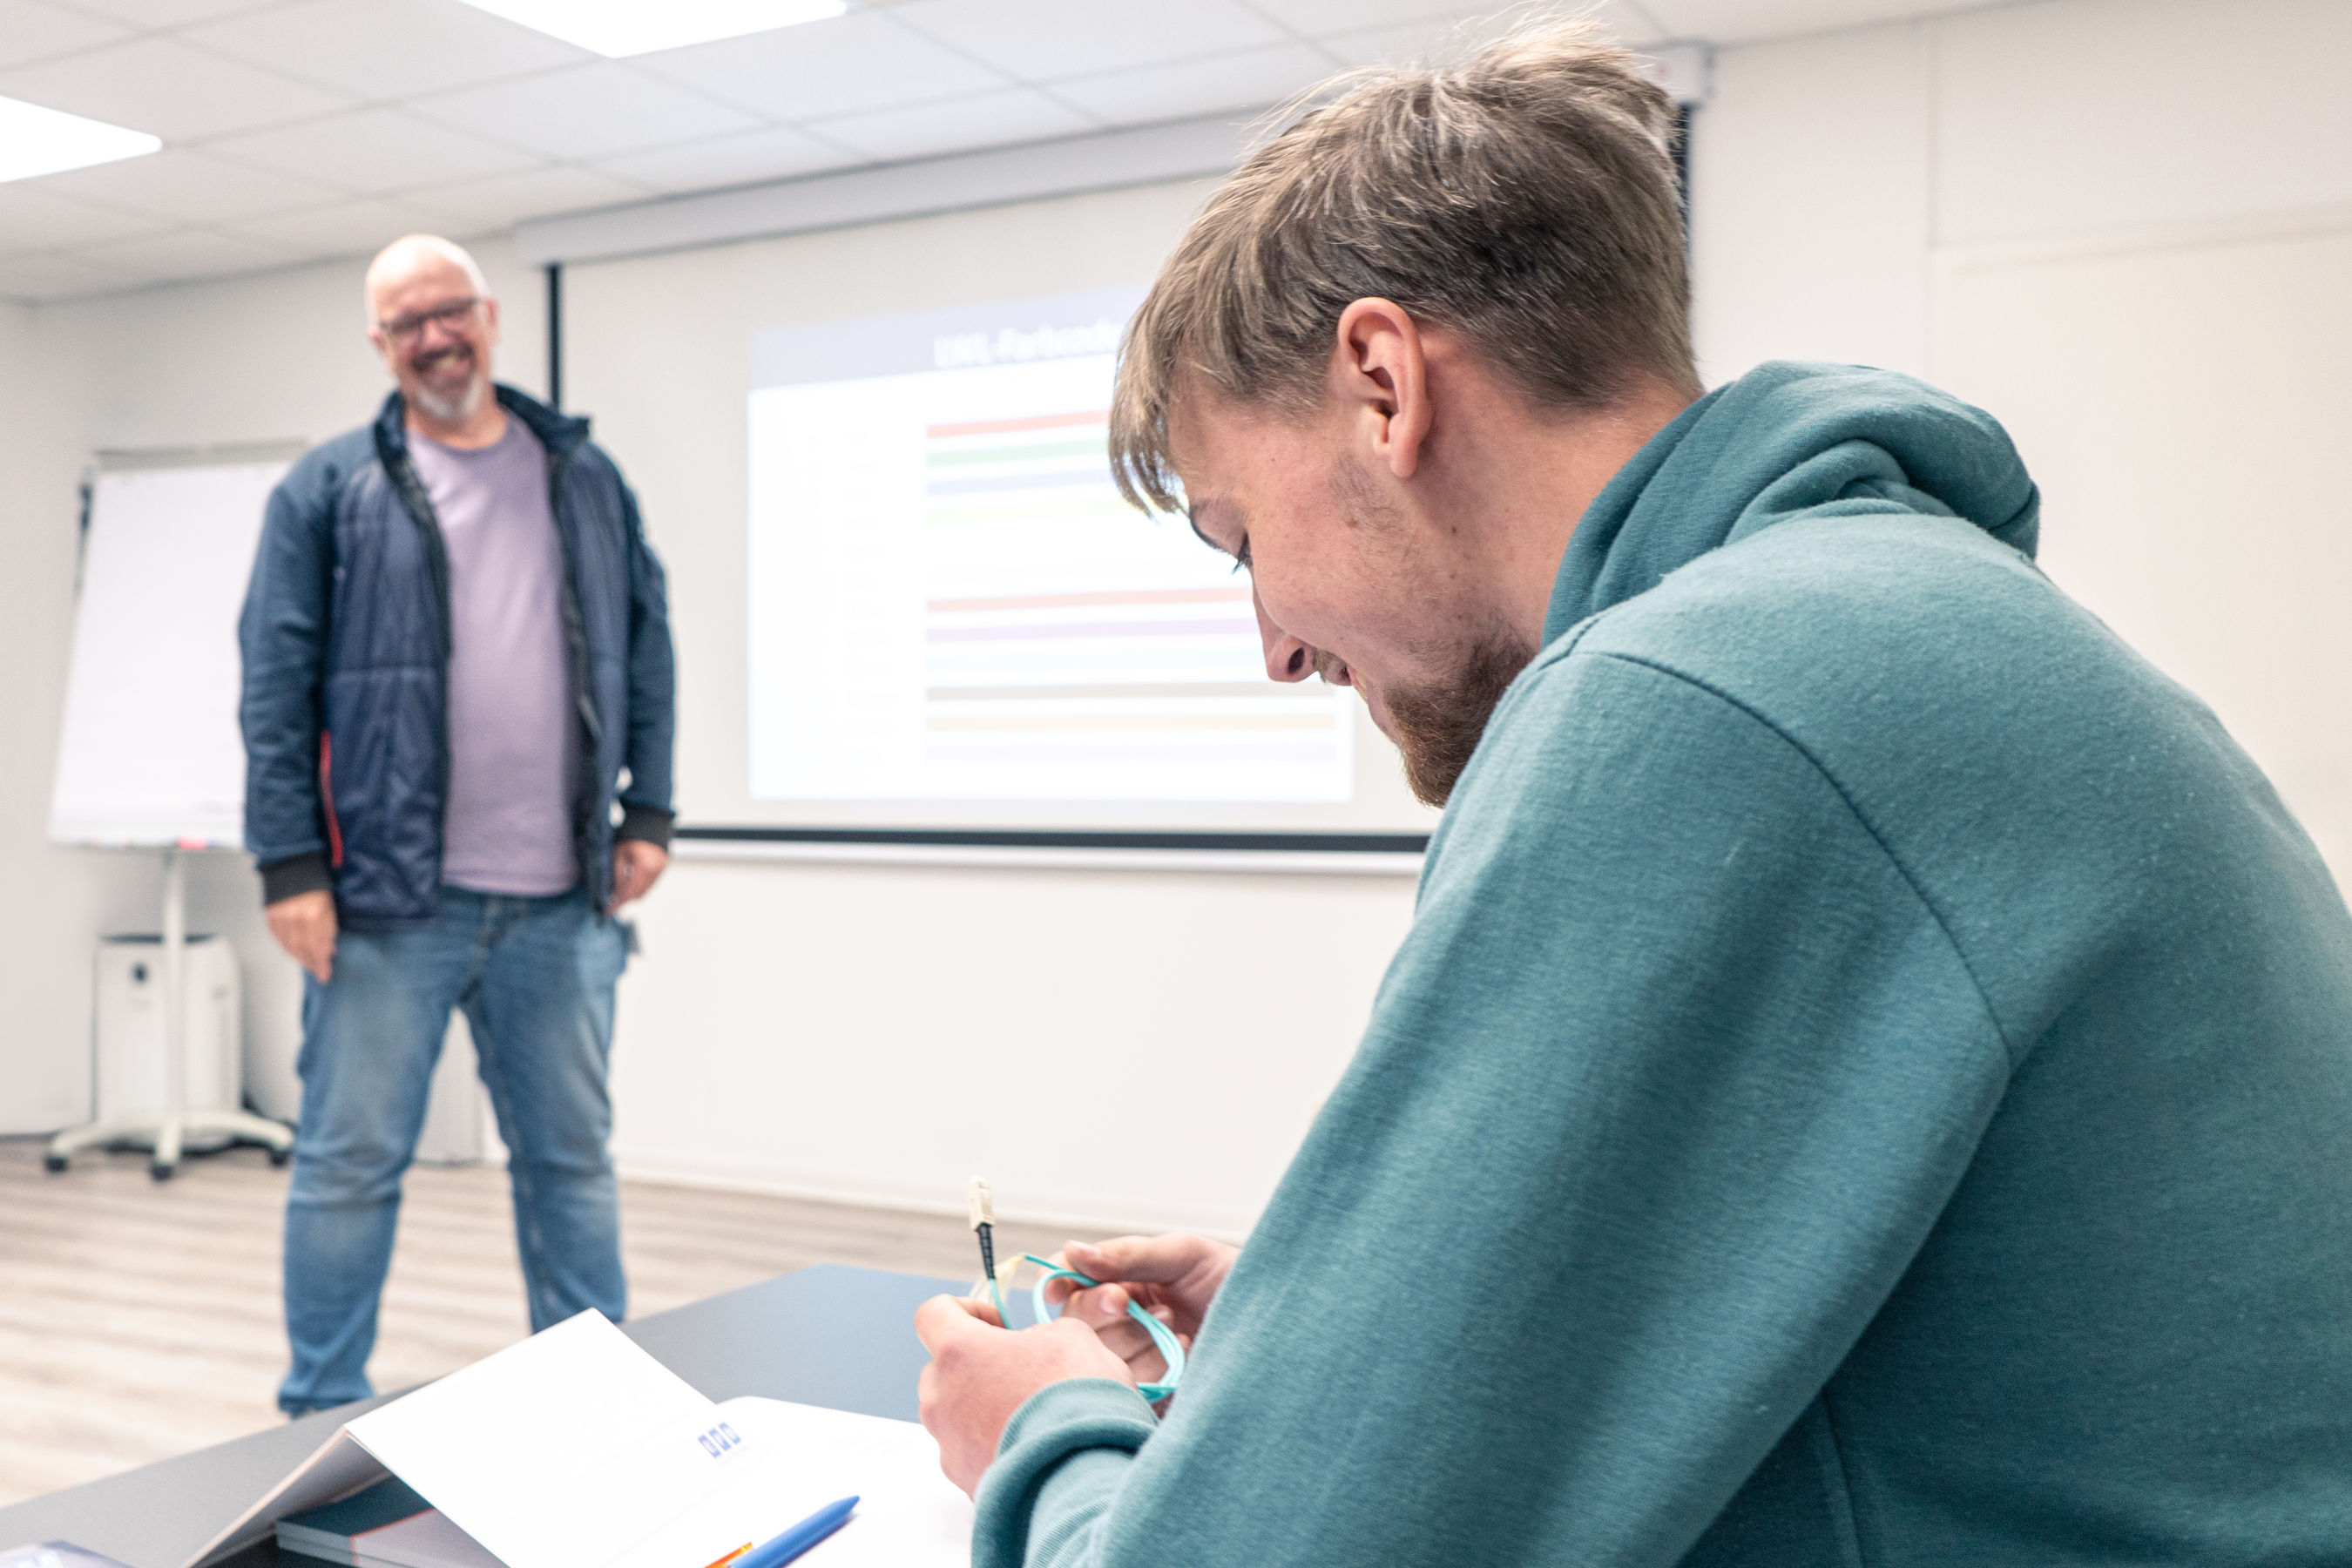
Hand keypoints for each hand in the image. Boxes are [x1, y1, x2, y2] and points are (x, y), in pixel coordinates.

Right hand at [266, 890, 336, 982]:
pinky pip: (277, 938)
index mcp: (314, 913)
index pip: (319, 946)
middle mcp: (295, 917)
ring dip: (298, 958)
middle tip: (316, 972)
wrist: (291, 864)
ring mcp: (280, 917)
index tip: (325, 975)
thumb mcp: (330, 904)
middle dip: (310, 963)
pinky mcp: (269, 915)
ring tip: (307, 964)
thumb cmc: (314, 882)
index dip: (322, 963)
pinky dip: (286, 947)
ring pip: (288, 946)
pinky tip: (293, 952)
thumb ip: (329, 928)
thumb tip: (329, 949)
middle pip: (302, 949)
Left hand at [609, 839, 668, 911]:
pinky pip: (649, 885)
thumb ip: (617, 875)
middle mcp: (655, 871)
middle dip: (624, 900)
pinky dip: (639, 887)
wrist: (649, 824)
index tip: (608, 911)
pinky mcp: (662, 869)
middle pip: (638, 894)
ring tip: (619, 895)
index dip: (618, 903)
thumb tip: (611, 893)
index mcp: (644, 866)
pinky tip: (629, 886)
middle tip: (611, 904)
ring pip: (645, 891)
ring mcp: (660, 871)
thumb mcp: (618, 854)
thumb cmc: (631, 836)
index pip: (629, 891)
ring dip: (632, 895)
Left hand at [915, 1295, 1131, 1496]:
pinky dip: (993, 1444)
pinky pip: (969, 1451)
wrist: (1085, 1474)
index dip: (968, 1310)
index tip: (1001, 1326)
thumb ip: (1042, 1331)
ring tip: (1032, 1416)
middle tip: (1022, 1373)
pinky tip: (1032, 1447)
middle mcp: (940, 1397)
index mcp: (958, 1351)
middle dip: (977, 1365)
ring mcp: (947, 1443)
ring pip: (954, 1412)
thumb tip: (1035, 1344)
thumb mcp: (1072, 1337)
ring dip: (983, 1407)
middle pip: (942, 1368)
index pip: (933, 1313)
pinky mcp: (962, 1479)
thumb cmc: (1075, 1398)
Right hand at [1043, 1234, 1238, 1389]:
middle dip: (1103, 1314)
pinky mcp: (1150, 1398)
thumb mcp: (1183, 1254)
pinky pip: (1130, 1393)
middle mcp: (1118, 1326)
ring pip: (1098, 1362)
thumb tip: (1073, 1252)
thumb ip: (1128, 1255)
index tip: (1081, 1293)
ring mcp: (1133, 1363)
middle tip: (1137, 1304)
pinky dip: (1155, 1372)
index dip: (1063, 1289)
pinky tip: (1187, 1354)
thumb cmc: (1232, 1279)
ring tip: (1177, 1326)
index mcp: (1118, 1285)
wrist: (1281, 1323)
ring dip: (1135, 1341)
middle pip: (1075, 1328)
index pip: (1067, 1289)